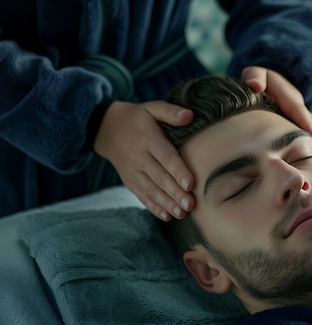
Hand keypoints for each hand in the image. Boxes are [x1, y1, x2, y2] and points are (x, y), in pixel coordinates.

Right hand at [94, 100, 195, 220]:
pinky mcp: (129, 181)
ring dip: (167, 203)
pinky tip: (167, 216)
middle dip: (175, 193)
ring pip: (151, 190)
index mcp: (147, 139)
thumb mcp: (151, 108)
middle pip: (159, 177)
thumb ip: (170, 112)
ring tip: (182, 213)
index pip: (165, 157)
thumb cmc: (137, 118)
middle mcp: (138, 157)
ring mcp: (132, 171)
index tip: (191, 184)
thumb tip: (190, 115)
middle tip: (191, 205)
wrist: (106, 128)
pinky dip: (154, 207)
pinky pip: (141, 195)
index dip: (178, 171)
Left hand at [242, 66, 311, 160]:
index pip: (297, 110)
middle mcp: (298, 105)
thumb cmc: (258, 79)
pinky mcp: (298, 122)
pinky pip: (308, 133)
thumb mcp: (255, 72)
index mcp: (287, 95)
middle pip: (311, 121)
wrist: (266, 80)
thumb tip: (256, 85)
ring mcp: (300, 114)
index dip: (306, 123)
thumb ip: (255, 76)